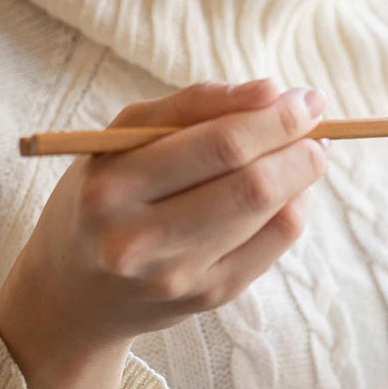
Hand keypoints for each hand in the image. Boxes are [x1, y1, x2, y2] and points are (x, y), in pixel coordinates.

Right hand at [0, 80, 327, 388]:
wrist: (72, 294)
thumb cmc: (106, 195)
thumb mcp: (120, 139)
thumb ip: (191, 106)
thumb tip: (272, 91)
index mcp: (112, 188)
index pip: (219, 145)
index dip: (276, 118)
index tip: (306, 96)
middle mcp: (141, 241)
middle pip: (253, 186)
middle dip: (300, 143)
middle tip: (315, 116)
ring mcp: (179, 276)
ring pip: (273, 213)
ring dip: (302, 171)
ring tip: (304, 147)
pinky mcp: (210, 296)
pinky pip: (277, 242)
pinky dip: (295, 204)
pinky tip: (289, 188)